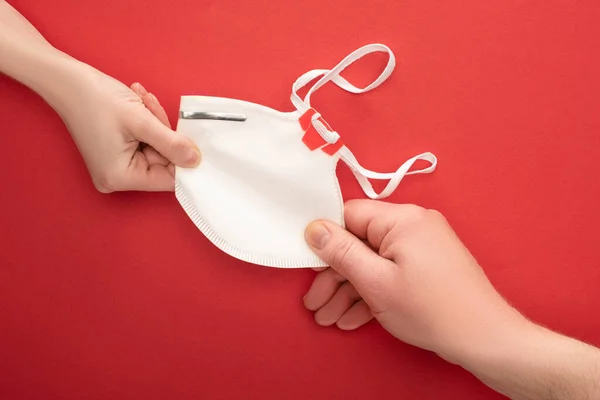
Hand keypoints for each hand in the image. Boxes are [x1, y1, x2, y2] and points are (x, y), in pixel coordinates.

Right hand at [55, 67, 200, 192]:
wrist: (66, 79)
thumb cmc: (95, 98)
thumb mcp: (142, 121)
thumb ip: (172, 144)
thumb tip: (196, 161)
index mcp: (120, 177)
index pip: (167, 179)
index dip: (182, 159)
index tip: (189, 138)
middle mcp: (116, 178)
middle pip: (163, 161)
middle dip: (164, 132)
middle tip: (152, 107)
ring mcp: (116, 165)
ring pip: (156, 148)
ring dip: (155, 122)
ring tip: (141, 101)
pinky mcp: (116, 153)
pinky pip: (145, 142)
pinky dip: (146, 122)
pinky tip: (136, 103)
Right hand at [303, 200, 523, 362]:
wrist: (484, 339)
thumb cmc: (433, 310)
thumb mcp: (376, 282)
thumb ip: (341, 252)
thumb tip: (314, 229)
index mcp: (401, 220)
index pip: (349, 216)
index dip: (324, 240)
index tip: (308, 265)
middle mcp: (412, 226)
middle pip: (359, 243)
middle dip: (334, 277)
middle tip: (316, 304)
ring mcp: (421, 247)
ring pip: (372, 262)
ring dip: (349, 291)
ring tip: (329, 318)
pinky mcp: (426, 266)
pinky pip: (390, 272)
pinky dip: (372, 293)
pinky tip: (352, 317)